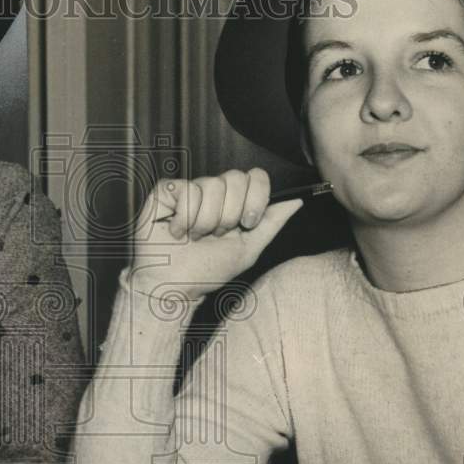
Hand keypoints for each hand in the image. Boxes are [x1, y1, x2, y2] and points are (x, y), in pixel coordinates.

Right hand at [131, 169, 302, 298]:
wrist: (173, 286)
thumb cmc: (205, 271)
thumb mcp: (247, 249)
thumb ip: (272, 223)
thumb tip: (296, 200)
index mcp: (233, 202)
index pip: (255, 177)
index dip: (255, 198)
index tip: (247, 223)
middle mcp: (212, 192)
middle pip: (235, 178)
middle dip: (230, 214)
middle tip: (216, 234)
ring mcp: (189, 189)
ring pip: (211, 185)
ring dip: (205, 221)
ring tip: (195, 237)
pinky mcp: (166, 191)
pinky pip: (186, 190)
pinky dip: (184, 218)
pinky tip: (177, 231)